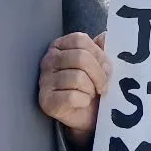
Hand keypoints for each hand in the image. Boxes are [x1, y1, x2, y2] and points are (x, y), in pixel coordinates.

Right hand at [38, 32, 109, 148]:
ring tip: (91, 93)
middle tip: (103, 84)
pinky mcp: (46, 101)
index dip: (98, 54)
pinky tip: (83, 102)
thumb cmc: (93, 82)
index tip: (105, 66)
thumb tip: (105, 36)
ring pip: (78, 78)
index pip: (81, 40)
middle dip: (99, 73)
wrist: (89, 114)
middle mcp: (48, 60)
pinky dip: (84, 100)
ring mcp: (44, 81)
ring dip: (91, 88)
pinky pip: (71, 96)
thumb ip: (103, 46)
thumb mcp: (100, 61)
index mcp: (60, 45)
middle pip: (80, 57)